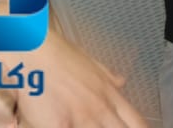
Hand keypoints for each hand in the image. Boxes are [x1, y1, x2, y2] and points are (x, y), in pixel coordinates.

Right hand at [15, 27, 146, 127]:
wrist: (35, 52)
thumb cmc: (60, 55)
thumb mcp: (91, 63)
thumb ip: (108, 77)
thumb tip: (121, 82)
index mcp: (110, 96)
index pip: (137, 123)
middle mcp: (100, 110)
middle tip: (105, 126)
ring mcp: (81, 119)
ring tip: (85, 123)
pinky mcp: (60, 126)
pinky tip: (67, 125)